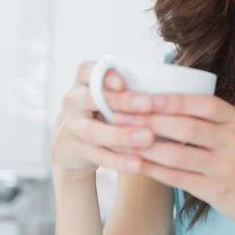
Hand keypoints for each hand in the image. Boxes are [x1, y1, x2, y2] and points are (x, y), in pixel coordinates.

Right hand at [50, 62, 156, 180]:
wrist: (69, 143)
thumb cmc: (99, 110)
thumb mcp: (105, 94)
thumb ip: (125, 88)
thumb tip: (165, 89)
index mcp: (82, 82)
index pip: (86, 70)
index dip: (104, 75)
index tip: (123, 82)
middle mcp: (73, 102)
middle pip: (91, 99)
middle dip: (121, 101)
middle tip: (149, 105)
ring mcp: (73, 127)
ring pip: (94, 131)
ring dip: (122, 134)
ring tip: (148, 137)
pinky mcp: (79, 150)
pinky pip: (99, 156)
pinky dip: (119, 160)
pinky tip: (138, 163)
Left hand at [111, 94, 234, 233]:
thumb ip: (207, 118)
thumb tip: (161, 101)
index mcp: (234, 120)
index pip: (201, 103)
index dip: (169, 100)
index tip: (141, 96)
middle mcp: (231, 140)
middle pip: (185, 126)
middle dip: (148, 119)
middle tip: (119, 114)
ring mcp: (224, 167)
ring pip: (177, 153)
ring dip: (144, 146)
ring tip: (119, 138)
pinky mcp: (215, 190)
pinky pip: (178, 178)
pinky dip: (153, 170)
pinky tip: (135, 163)